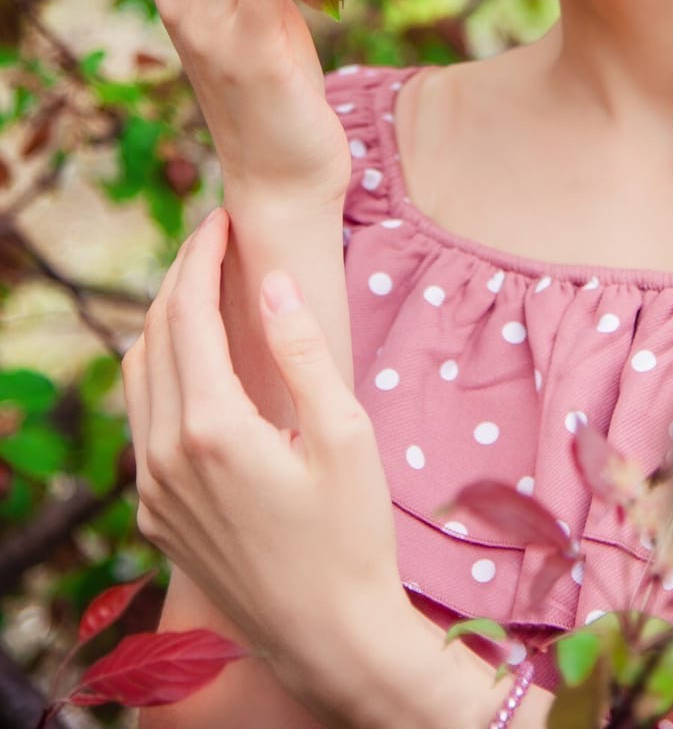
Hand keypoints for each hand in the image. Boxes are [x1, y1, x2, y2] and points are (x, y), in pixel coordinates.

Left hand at [122, 206, 414, 715]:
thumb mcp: (345, 433)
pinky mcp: (155, 517)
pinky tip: (194, 363)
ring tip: (203, 289)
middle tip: (213, 241)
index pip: (186, 314)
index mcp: (213, 428)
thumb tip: (271, 282)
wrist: (329, 637)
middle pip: (152, 337)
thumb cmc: (352, 534)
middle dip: (178, 279)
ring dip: (162, 324)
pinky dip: (158, 375)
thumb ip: (302, 352)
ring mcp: (154, 491)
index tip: (223, 218)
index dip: (202, 257)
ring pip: (136, 379)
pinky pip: (141, 425)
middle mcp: (167, 457)